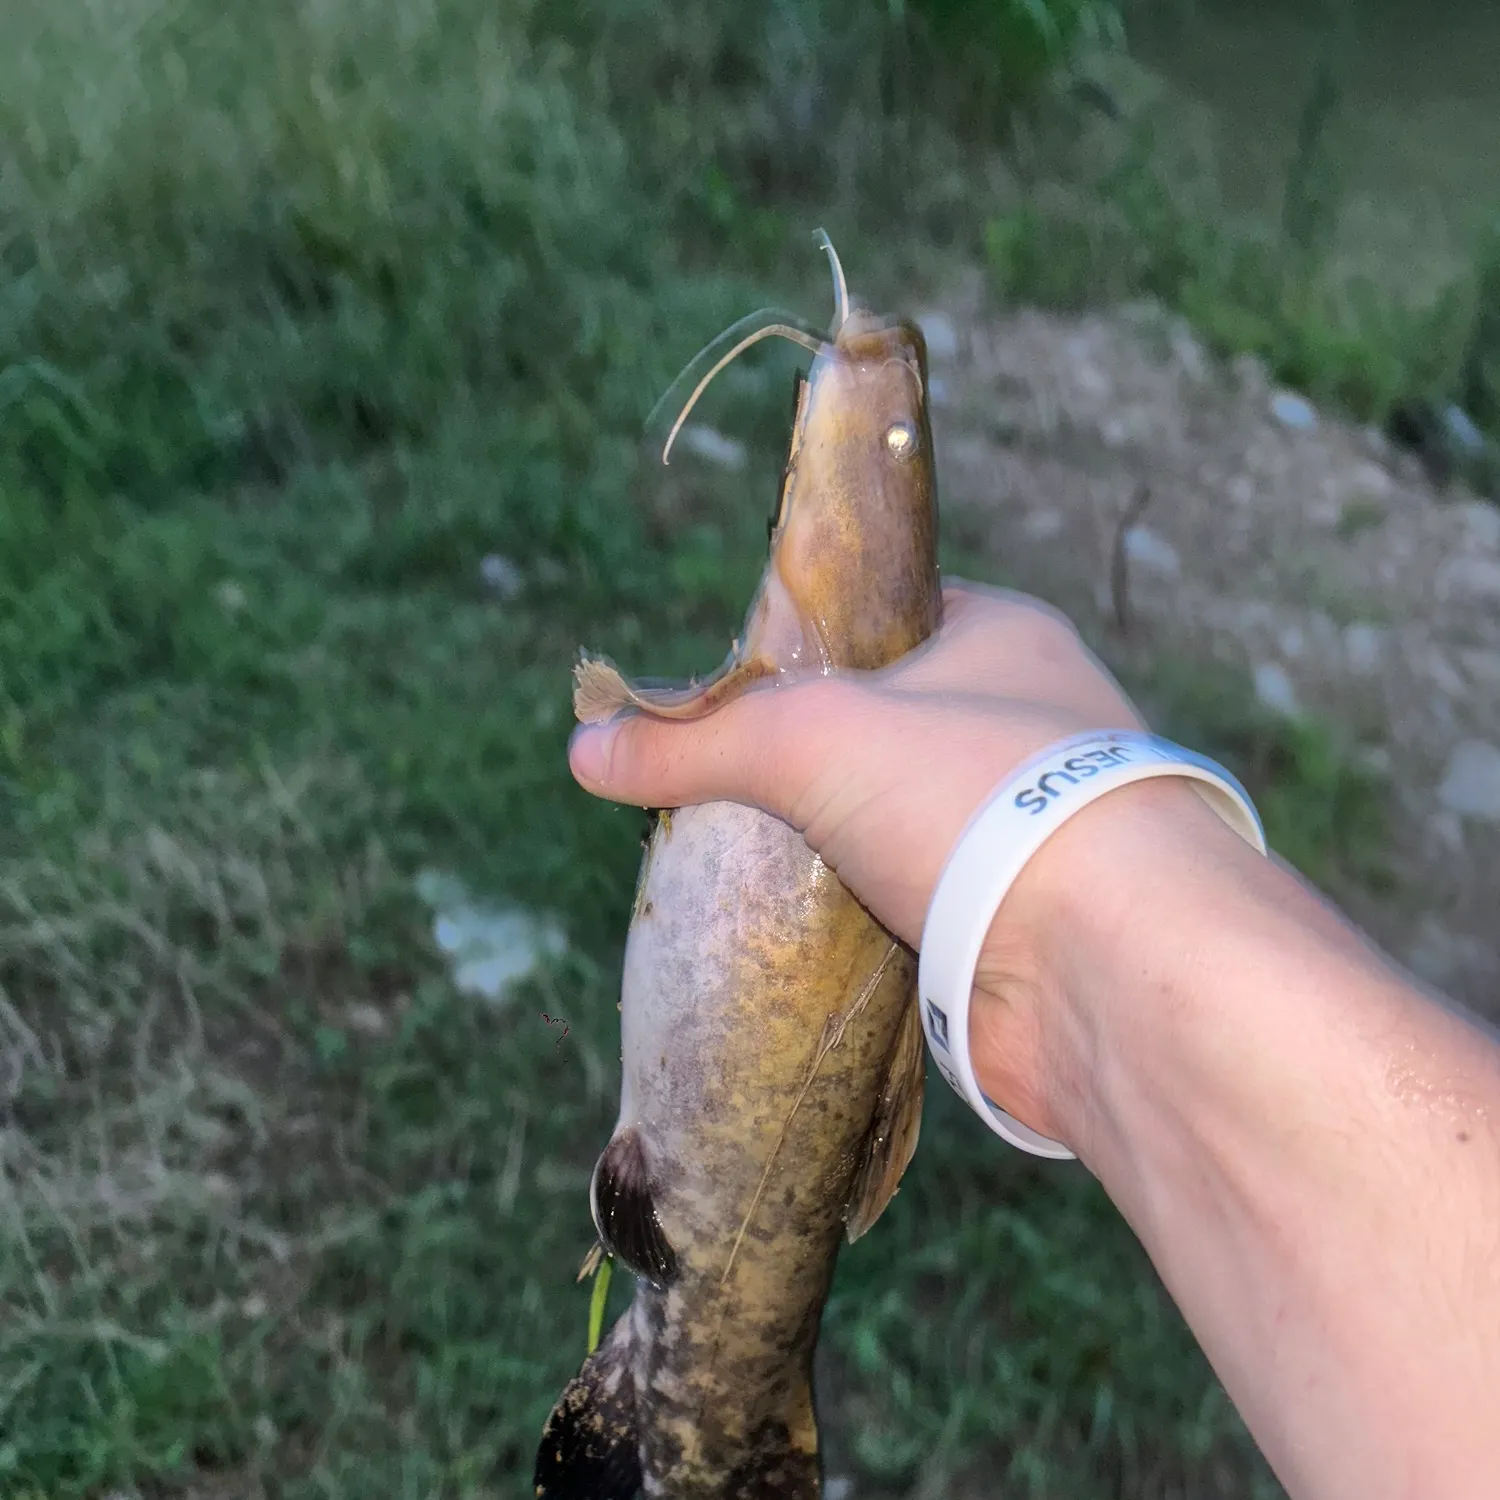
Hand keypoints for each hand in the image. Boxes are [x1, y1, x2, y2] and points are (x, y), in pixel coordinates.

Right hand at [567, 579, 1196, 1138]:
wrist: (1105, 963)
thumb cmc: (973, 800)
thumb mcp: (809, 740)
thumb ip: (695, 738)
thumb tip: (584, 746)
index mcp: (1003, 636)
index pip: (886, 616)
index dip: (806, 643)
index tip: (739, 686)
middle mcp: (1031, 719)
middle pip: (889, 724)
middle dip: (812, 759)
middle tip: (729, 784)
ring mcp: (1034, 820)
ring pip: (904, 817)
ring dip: (840, 842)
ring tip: (751, 859)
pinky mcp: (1024, 912)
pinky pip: (923, 894)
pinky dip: (871, 907)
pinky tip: (811, 925)